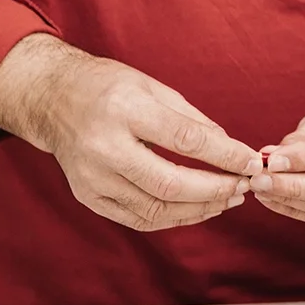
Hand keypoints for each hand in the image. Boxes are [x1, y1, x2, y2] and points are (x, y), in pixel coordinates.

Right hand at [0, 33, 258, 231]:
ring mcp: (92, 178)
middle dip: (215, 190)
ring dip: (199, 209)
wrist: (50, 98)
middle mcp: (104, 148)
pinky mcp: (88, 197)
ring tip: (228, 199)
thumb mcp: (151, 86)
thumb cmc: (106, 86)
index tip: (253, 161)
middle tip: (245, 187)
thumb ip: (191, 119)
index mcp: (123, 110)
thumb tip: (231, 148)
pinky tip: (197, 208)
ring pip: (156, 209)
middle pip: (170, 183)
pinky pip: (138, 219)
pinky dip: (173, 218)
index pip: (184, 141)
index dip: (225, 155)